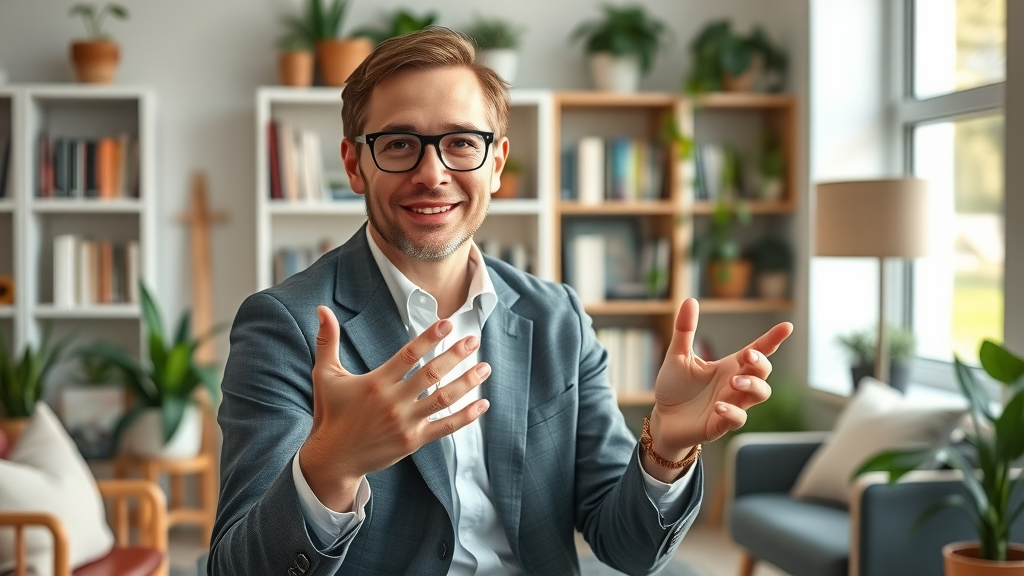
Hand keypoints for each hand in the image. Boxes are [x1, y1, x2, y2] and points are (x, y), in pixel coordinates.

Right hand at [299, 306, 490, 510]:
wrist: (333, 458)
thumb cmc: (330, 413)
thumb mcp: (325, 375)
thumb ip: (327, 341)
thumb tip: (322, 310)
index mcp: (376, 383)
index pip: (408, 355)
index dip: (429, 338)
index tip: (448, 324)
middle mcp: (393, 402)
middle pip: (431, 374)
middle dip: (456, 355)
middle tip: (474, 340)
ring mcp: (405, 423)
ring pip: (443, 399)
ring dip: (467, 383)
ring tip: (484, 368)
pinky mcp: (413, 441)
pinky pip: (446, 427)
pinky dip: (466, 416)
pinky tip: (482, 403)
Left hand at [644, 298, 792, 478]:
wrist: (663, 418)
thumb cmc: (674, 388)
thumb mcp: (678, 356)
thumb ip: (685, 330)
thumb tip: (690, 300)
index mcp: (729, 366)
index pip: (757, 351)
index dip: (773, 339)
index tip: (787, 326)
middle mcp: (735, 384)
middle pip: (764, 372)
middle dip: (761, 363)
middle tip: (748, 356)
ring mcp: (732, 404)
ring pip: (759, 395)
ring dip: (752, 386)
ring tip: (734, 381)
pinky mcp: (721, 424)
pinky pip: (738, 419)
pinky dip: (733, 412)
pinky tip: (719, 406)